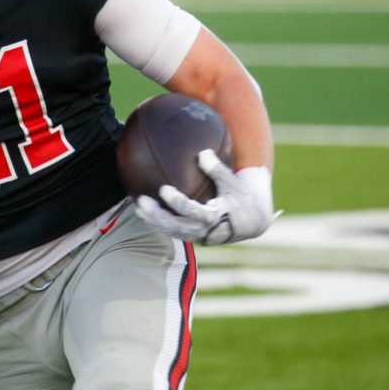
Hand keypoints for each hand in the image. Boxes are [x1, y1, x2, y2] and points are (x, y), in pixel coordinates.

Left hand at [136, 151, 277, 244]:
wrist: (251, 222)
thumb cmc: (240, 197)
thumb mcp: (233, 183)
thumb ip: (217, 169)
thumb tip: (202, 152)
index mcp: (216, 216)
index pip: (192, 212)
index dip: (177, 202)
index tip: (163, 189)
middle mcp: (205, 230)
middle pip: (176, 227)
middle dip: (156, 216)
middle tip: (141, 201)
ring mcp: (197, 236)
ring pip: (171, 232)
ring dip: (153, 220)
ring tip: (137, 205)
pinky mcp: (192, 237)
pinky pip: (172, 232)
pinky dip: (158, 223)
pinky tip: (144, 211)